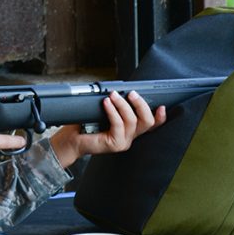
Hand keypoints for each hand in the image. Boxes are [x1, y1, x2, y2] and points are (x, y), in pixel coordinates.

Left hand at [49, 91, 166, 167]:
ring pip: (132, 121)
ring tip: (113, 95)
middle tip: (132, 93)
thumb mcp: (106, 111)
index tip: (161, 105)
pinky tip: (106, 103)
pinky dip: (113, 111)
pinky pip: (118, 124)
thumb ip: (118, 106)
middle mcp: (130, 137)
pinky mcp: (115, 144)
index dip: (160, 117)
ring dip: (123, 104)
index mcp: (131, 130)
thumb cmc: (87, 124)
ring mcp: (123, 142)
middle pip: (147, 121)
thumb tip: (123, 90)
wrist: (72, 139)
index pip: (152, 125)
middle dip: (141, 104)